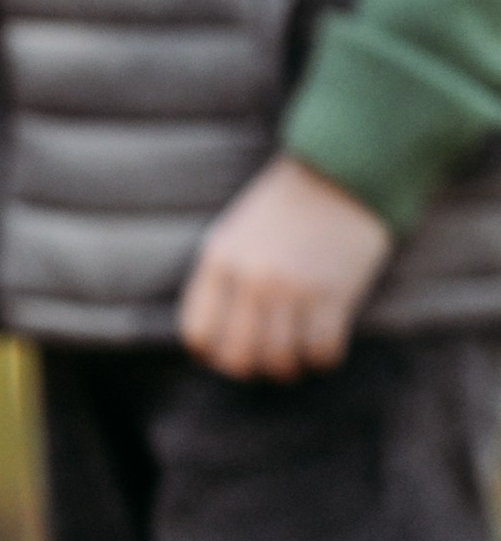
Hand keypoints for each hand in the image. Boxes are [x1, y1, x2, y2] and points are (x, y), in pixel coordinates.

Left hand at [178, 157, 393, 379]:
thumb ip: (221, 280)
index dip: (211, 354)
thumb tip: (213, 342)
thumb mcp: (235, 233)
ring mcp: (293, 287)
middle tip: (265, 360)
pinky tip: (325, 345)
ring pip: (279, 361)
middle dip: (250, 368)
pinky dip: (322, 358)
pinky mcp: (334, 293)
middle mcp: (251, 278)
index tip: (228, 352)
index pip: (198, 333)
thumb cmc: (286, 207)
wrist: (343, 172)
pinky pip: (321, 351)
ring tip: (296, 356)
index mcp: (220, 260)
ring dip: (288, 367)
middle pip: (237, 357)